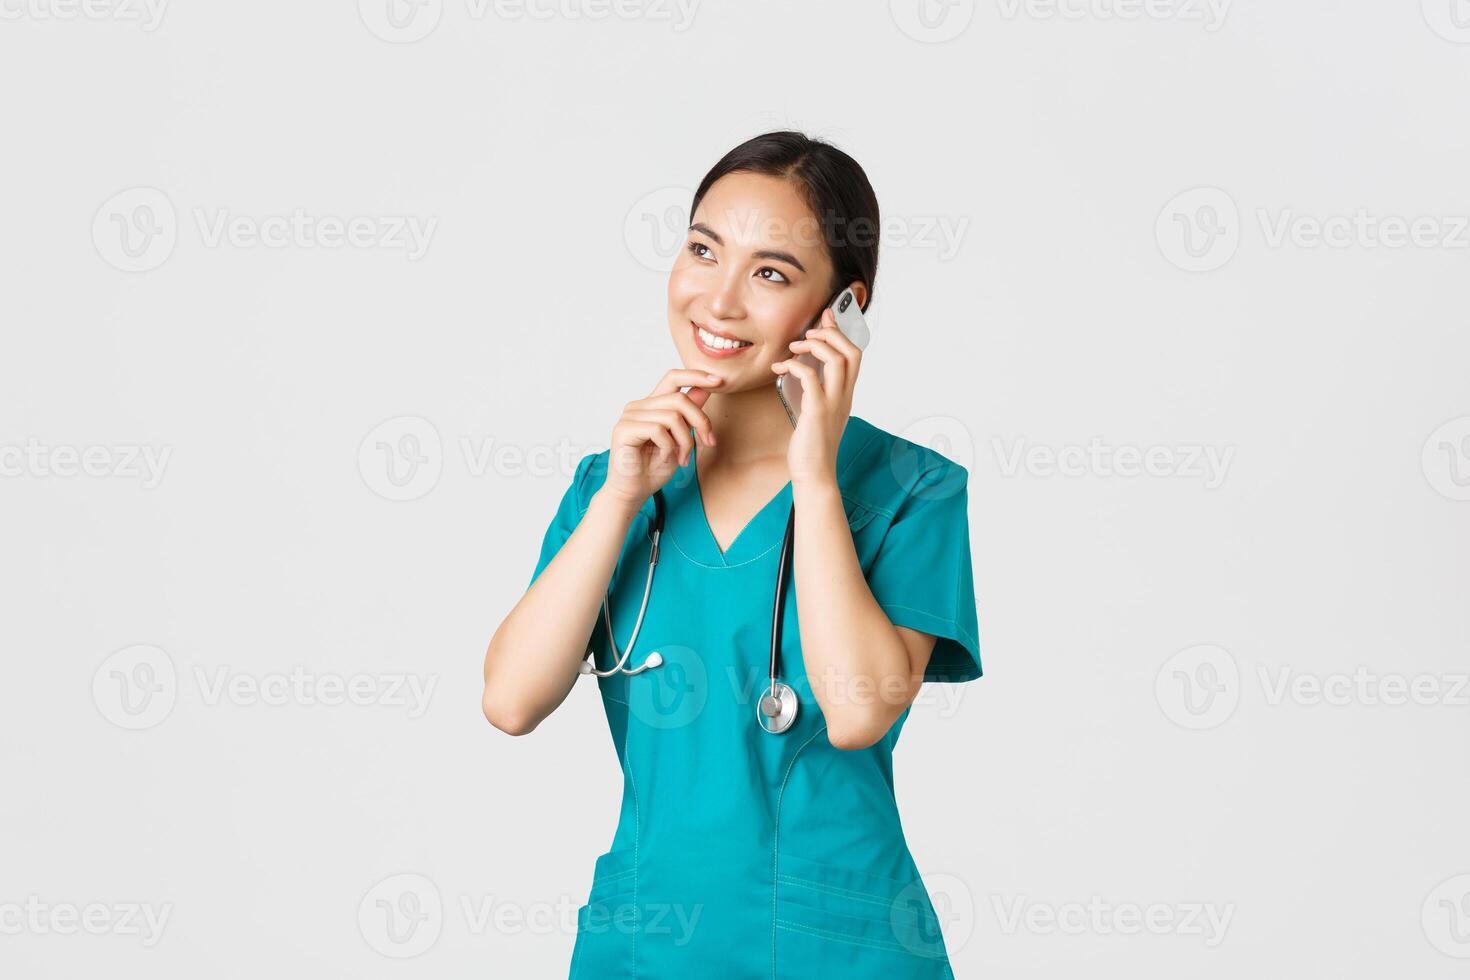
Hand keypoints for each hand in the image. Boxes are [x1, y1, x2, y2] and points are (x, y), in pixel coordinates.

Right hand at [600, 368, 722, 507]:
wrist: (633, 492)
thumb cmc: (654, 467)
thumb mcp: (681, 439)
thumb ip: (689, 415)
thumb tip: (705, 389)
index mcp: (652, 405)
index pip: (674, 377)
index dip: (696, 375)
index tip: (719, 380)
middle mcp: (639, 406)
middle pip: (680, 399)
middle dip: (701, 421)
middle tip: (708, 443)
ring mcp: (630, 416)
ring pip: (673, 416)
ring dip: (685, 441)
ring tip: (683, 458)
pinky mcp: (624, 429)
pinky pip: (658, 430)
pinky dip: (669, 447)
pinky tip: (667, 458)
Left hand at [771, 307, 861, 485]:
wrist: (813, 473)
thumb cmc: (811, 445)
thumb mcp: (815, 411)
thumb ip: (814, 391)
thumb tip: (803, 371)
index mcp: (845, 394)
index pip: (854, 354)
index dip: (841, 331)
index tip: (827, 316)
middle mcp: (844, 396)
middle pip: (852, 351)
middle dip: (831, 333)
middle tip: (810, 331)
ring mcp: (833, 403)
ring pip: (838, 359)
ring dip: (815, 345)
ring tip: (794, 347)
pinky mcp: (817, 411)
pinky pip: (811, 377)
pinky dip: (795, 366)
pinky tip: (781, 369)